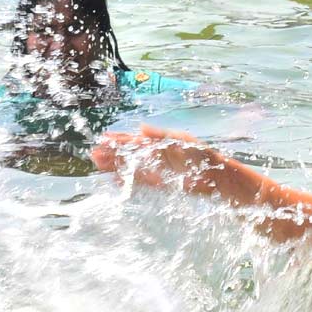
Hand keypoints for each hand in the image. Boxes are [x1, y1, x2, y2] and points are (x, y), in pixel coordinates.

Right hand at [92, 124, 222, 193]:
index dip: (119, 139)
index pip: (134, 140)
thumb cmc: (203, 156)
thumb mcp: (183, 141)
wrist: (218, 178)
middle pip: (128, 154)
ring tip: (98, 165)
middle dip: (111, 154)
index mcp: (159, 142)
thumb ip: (161, 135)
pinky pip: (140, 182)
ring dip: (115, 166)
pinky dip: (127, 182)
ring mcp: (157, 171)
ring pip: (130, 168)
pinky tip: (115, 182)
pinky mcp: (161, 184)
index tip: (102, 138)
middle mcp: (156, 156)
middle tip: (93, 154)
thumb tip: (140, 127)